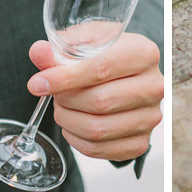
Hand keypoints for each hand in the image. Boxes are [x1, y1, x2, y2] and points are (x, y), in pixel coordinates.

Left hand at [27, 33, 162, 161]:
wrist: (127, 76)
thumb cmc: (105, 55)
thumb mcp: (85, 42)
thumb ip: (60, 49)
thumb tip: (38, 52)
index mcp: (143, 53)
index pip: (101, 69)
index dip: (64, 78)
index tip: (37, 84)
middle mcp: (154, 86)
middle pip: (99, 102)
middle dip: (65, 100)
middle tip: (54, 94)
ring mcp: (151, 117)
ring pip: (98, 129)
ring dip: (68, 120)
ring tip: (62, 107)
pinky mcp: (141, 142)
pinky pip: (100, 149)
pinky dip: (76, 139)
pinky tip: (72, 124)